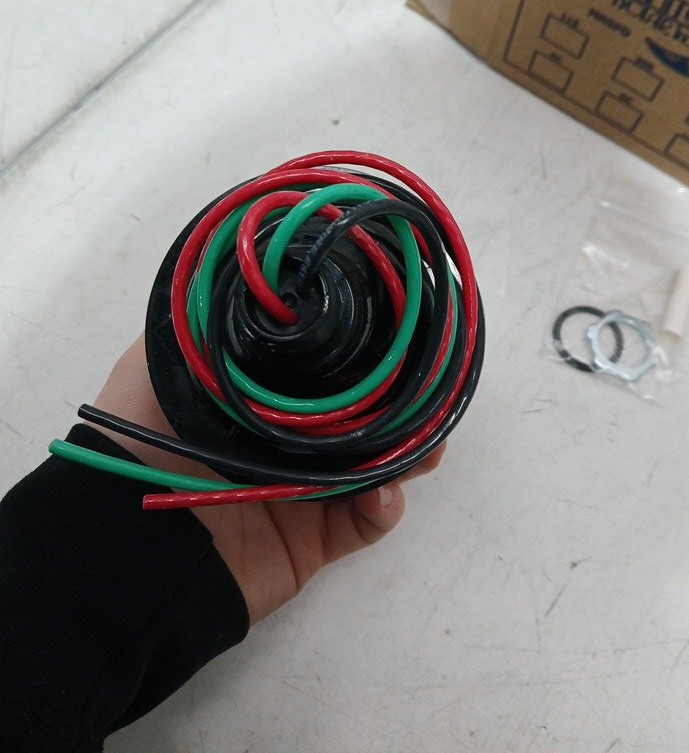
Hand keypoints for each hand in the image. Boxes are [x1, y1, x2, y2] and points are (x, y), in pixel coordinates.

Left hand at [91, 337, 444, 623]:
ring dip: (410, 450)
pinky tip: (383, 492)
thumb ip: (202, 317)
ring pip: (378, 465)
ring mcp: (305, 490)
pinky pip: (367, 524)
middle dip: (403, 399)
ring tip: (426, 444)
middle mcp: (288, 439)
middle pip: (362, 413)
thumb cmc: (146, 440)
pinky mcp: (316, 540)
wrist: (138, 540)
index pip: (324, 366)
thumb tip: (248, 268)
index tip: (396, 332)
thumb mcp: (161, 360)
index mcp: (260, 398)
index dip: (362, 349)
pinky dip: (385, 508)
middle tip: (430, 389)